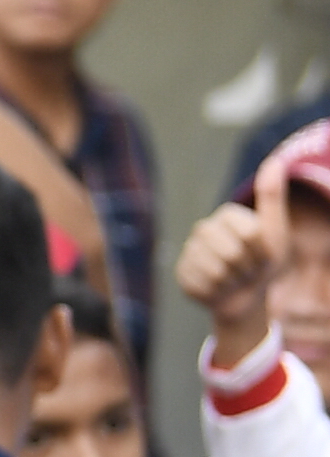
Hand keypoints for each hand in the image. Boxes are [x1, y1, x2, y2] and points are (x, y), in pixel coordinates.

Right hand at [185, 202, 282, 367]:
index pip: (250, 234)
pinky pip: (203, 285)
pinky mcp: (181, 273)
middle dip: (248, 268)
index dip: (263, 251)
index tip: (263, 254)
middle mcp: (203, 229)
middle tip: (249, 269)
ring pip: (217, 272)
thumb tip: (275, 161)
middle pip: (233, 253)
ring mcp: (189, 251)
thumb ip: (272, 198)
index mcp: (227, 215)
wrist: (247, 294)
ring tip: (235, 279)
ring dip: (234, 282)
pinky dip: (218, 293)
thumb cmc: (264, 261)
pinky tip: (219, 289)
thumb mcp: (275, 231)